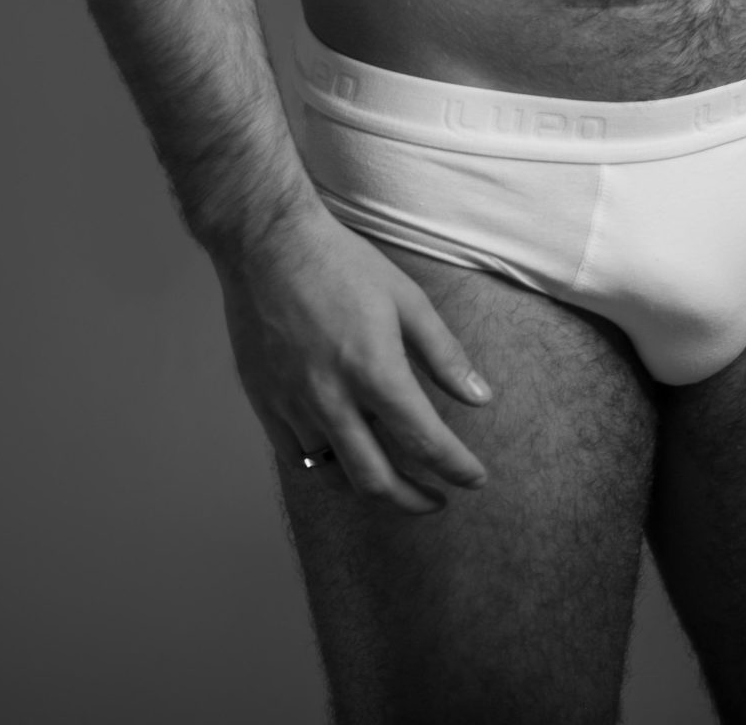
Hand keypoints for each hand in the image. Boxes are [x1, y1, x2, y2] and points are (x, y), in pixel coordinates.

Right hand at [217, 201, 491, 511]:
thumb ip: (444, 355)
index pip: (425, 442)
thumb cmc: (342, 264)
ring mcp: (293, 407)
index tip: (475, 479)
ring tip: (398, 483)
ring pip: (337, 476)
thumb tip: (481, 399)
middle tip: (438, 500)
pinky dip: (330, 468)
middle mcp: (332, 400)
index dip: (456, 468)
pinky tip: (348, 457)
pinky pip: (300, 458)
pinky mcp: (265, 406)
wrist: (267, 244)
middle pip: (379, 481)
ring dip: (374, 488)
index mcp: (374, 371)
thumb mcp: (406, 299)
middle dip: (416, 501)